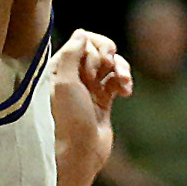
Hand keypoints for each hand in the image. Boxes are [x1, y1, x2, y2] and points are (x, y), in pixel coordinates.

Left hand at [51, 29, 133, 181]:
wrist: (79, 153)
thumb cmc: (68, 119)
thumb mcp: (65, 82)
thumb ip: (72, 54)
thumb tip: (81, 33)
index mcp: (59, 68)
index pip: (82, 40)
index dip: (95, 46)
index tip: (98, 61)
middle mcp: (73, 75)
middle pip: (98, 49)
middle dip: (108, 56)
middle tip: (107, 69)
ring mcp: (89, 87)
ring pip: (111, 64)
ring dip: (121, 68)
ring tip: (124, 82)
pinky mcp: (103, 99)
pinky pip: (117, 80)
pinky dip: (124, 81)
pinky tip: (126, 92)